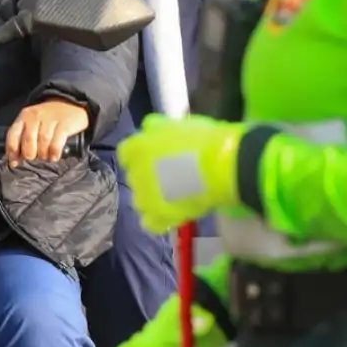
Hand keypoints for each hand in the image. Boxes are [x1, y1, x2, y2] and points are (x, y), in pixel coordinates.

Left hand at [6, 99, 89, 164]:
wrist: (71, 104)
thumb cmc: (48, 119)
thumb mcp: (33, 124)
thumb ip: (22, 140)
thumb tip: (14, 162)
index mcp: (24, 116)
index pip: (13, 135)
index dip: (12, 151)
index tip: (15, 162)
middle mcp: (35, 116)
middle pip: (28, 140)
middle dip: (30, 154)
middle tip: (34, 158)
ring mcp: (50, 119)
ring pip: (43, 142)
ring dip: (43, 155)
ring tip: (45, 157)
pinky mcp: (64, 124)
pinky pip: (56, 143)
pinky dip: (54, 153)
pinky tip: (54, 156)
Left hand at [117, 114, 245, 234]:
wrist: (221, 167)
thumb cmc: (202, 140)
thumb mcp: (177, 124)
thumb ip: (158, 127)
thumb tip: (149, 128)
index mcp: (137, 148)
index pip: (126, 153)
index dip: (140, 154)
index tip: (154, 154)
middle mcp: (135, 174)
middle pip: (135, 176)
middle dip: (148, 175)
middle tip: (170, 173)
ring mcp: (144, 198)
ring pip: (140, 199)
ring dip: (152, 197)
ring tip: (173, 194)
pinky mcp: (159, 217)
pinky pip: (151, 222)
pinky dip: (159, 219)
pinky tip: (172, 213)